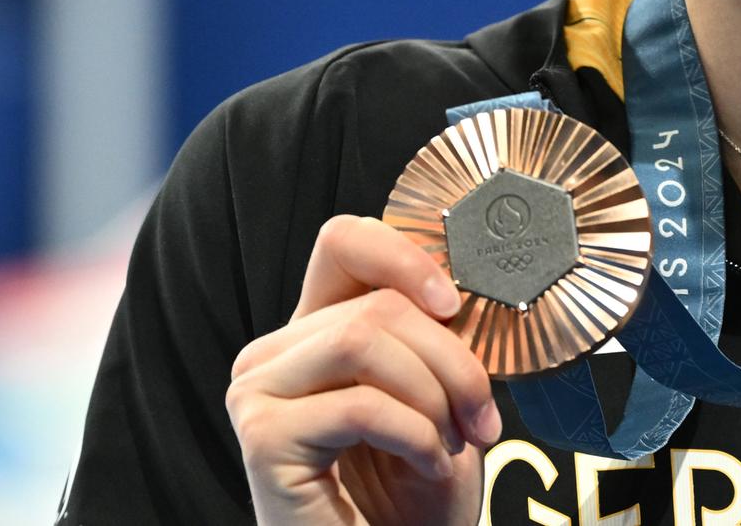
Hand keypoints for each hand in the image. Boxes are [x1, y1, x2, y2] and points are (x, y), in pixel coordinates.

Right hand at [228, 214, 501, 525]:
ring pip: (363, 340)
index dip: (403, 256)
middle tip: (481, 417)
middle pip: (375, 305)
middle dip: (451, 360)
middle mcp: (274, 355)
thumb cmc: (410, 497)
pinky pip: (360, 404)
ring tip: (451, 442)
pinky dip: (415, 435)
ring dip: (433, 395)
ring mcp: (259, 393)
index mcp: (315, 333)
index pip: (343, 243)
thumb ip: (432, 339)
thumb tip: (464, 287)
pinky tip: (426, 464)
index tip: (452, 305)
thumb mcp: (435, 399)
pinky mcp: (263, 438)